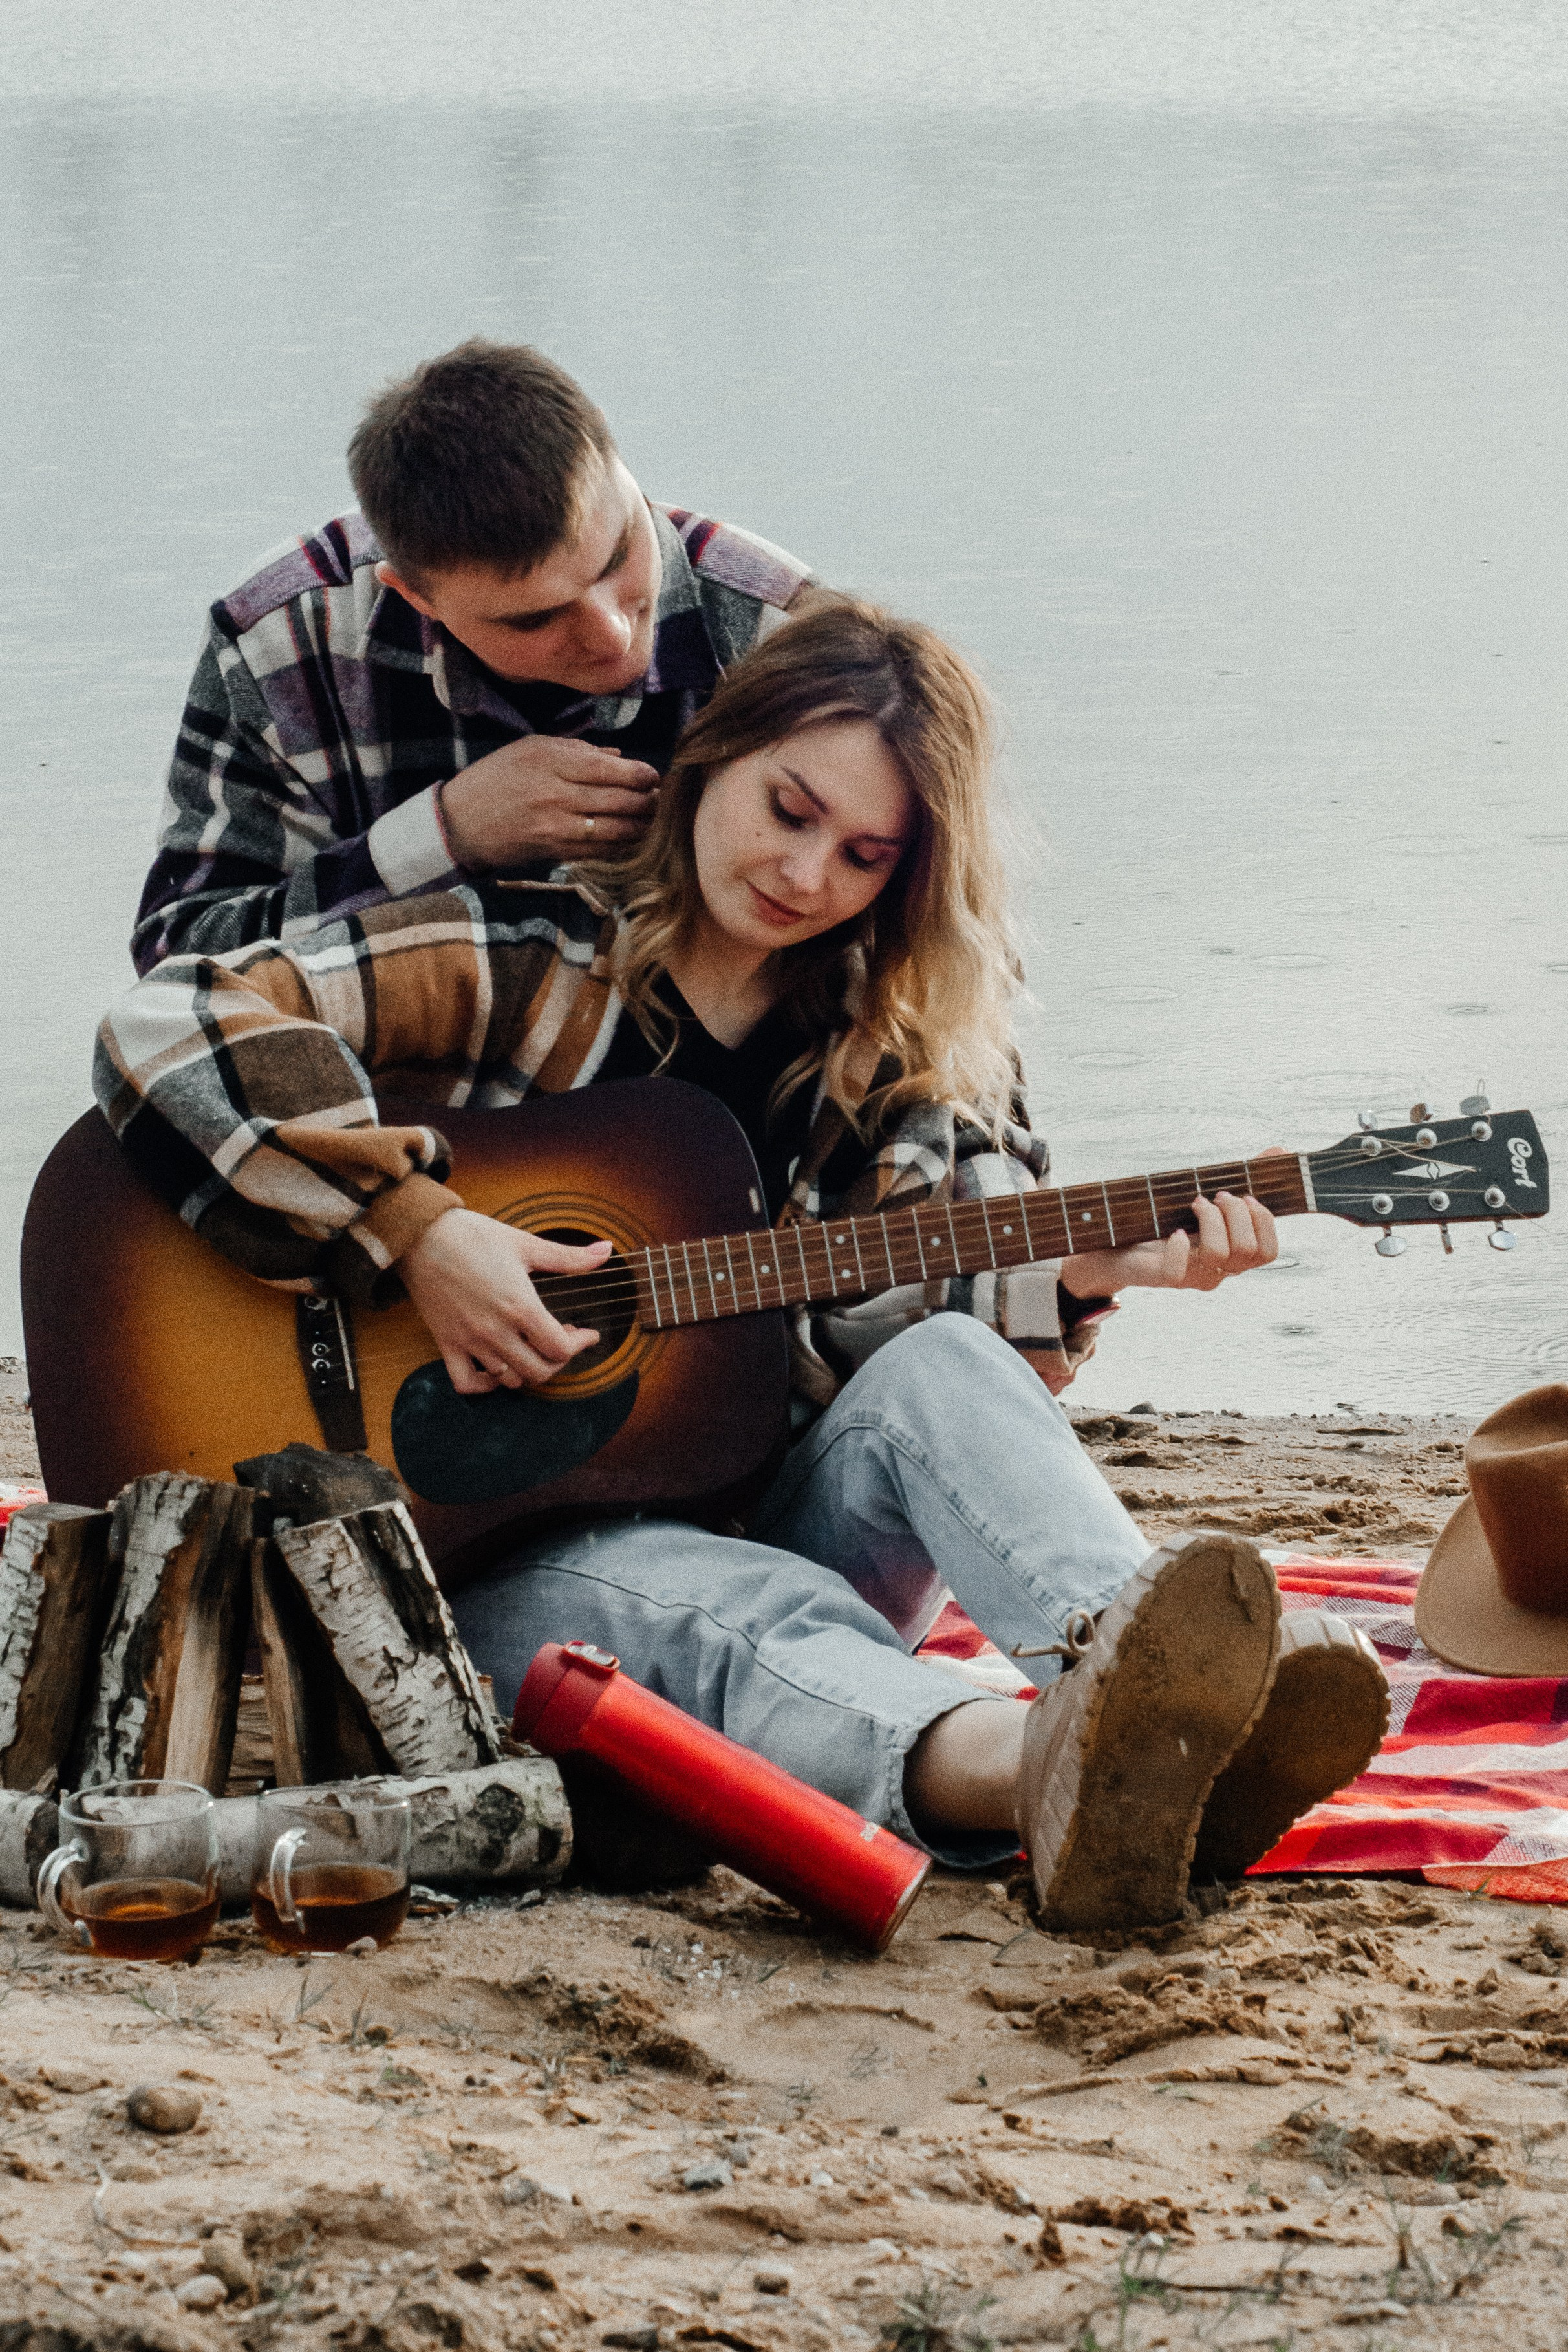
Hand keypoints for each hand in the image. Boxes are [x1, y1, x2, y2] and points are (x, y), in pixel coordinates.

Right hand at [400, 1209, 611, 1393]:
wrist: (420, 1235)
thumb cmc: (473, 1235)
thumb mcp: (525, 1243)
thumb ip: (569, 1256)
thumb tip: (606, 1251)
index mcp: (520, 1306)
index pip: (560, 1348)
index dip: (580, 1344)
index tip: (586, 1334)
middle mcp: (496, 1330)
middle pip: (539, 1371)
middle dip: (558, 1361)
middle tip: (561, 1340)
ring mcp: (469, 1341)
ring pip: (509, 1380)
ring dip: (527, 1370)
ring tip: (532, 1348)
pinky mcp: (446, 1343)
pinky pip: (466, 1383)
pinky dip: (485, 1385)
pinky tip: (497, 1368)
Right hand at [440, 738, 658, 868]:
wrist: (462, 822)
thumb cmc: (497, 778)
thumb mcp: (531, 748)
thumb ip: (577, 750)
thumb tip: (619, 758)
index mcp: (550, 762)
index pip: (609, 770)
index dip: (640, 775)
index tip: (653, 775)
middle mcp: (555, 796)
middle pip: (618, 800)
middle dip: (647, 800)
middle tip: (658, 796)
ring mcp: (556, 828)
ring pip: (615, 830)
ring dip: (641, 825)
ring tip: (649, 816)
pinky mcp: (556, 852)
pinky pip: (600, 851)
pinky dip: (622, 844)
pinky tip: (630, 835)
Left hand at [1059, 1165, 1282, 1299]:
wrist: (1117, 1244)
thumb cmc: (1166, 1217)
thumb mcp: (1207, 1192)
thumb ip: (1245, 1175)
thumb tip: (1280, 1150)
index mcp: (1234, 1253)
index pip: (1268, 1252)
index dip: (1264, 1221)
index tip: (1246, 1196)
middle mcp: (1220, 1270)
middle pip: (1249, 1250)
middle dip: (1235, 1213)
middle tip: (1213, 1196)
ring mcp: (1193, 1277)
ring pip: (1221, 1256)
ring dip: (1211, 1220)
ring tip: (1194, 1204)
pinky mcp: (1164, 1279)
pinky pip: (1179, 1270)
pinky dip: (1177, 1245)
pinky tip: (1171, 1231)